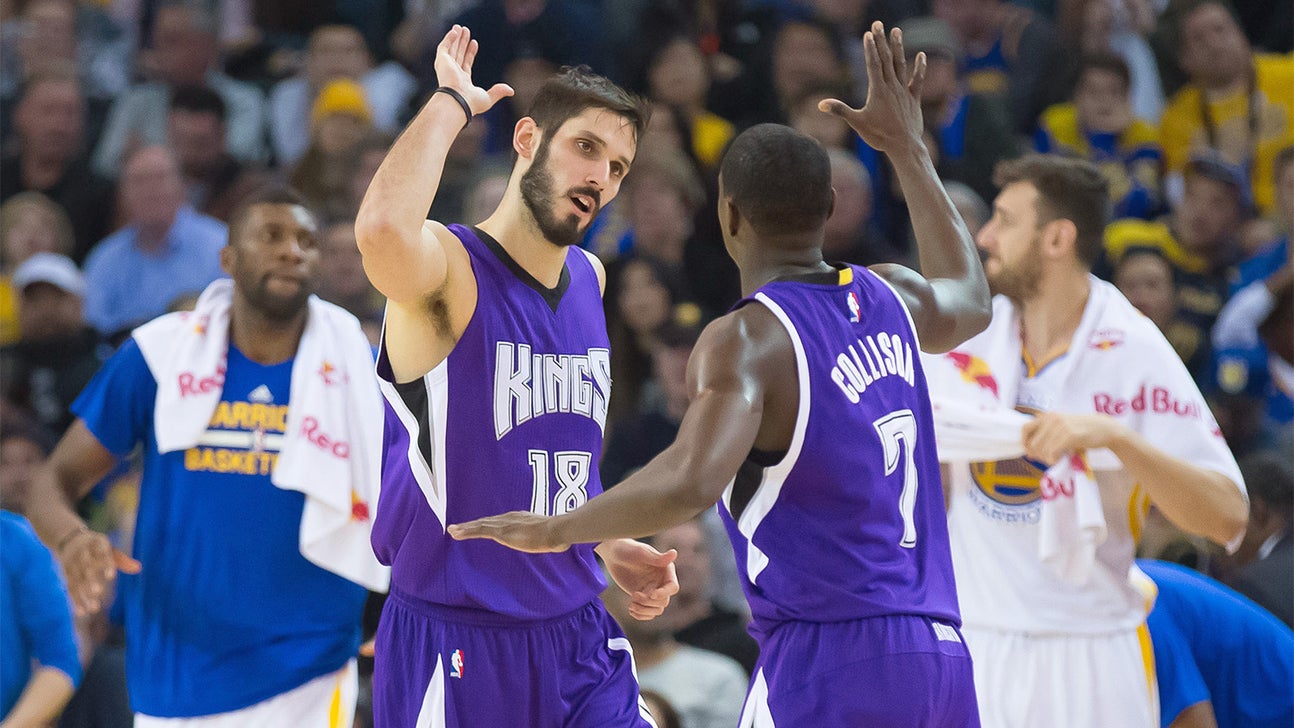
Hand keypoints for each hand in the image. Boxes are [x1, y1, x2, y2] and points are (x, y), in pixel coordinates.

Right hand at [58, 529, 139, 616]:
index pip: (102, 553)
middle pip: (86, 568)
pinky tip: (81, 612)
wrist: (66, 538)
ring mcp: (71, 563)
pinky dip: (74, 600)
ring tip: (94, 608)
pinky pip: (69, 588)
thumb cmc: (95, 547)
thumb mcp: (109, 549)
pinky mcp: (64, 574)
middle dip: (90, 580)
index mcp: (96, 544)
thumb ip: (122, 560)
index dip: (106, 564)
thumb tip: (138, 569)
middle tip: (98, 592)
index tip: (111, 576)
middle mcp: (81, 553)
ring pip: (76, 580)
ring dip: (83, 595)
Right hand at [433, 25, 513, 116]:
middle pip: (458, 54)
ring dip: (455, 38)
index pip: (466, 63)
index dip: (470, 53)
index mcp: (462, 81)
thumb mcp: (488, 97)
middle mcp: (453, 73)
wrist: (458, 101)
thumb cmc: (471, 103)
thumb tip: (511, 91)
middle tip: (466, 31)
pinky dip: (448, 39)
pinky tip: (454, 31)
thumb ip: (498, 91)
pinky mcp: (441, 61)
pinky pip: (444, 47)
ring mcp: (446, 67)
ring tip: (459, 27)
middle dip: (462, 42)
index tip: (474, 43)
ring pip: (451, 49)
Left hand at [447, 511, 567, 552]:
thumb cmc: (559, 534)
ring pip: (480, 525)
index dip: (489, 524)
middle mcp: (510, 518)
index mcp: (521, 519)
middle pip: (487, 522)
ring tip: (452, 530)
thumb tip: (560, 543)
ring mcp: (505, 524)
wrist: (557, 530)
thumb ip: (551, 538)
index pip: (501, 522)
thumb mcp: (552, 535)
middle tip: (458, 527)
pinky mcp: (501, 531)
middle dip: (473, 524)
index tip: (480, 526)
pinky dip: (466, 531)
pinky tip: (455, 533)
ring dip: (465, 527)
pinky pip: (479, 530)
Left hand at [598, 539, 678, 620]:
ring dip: (644, 610)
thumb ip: (657, 558)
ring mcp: (652, 590)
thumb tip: (674, 553)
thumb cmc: (627, 549)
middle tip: (634, 595)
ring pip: (657, 610)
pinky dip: (640, 615)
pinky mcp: (642, 597)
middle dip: (649, 602)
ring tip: (631, 604)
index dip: (664, 594)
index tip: (651, 595)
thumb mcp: (641, 553)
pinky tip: (630, 608)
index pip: (672, 587)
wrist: (613, 554)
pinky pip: (648, 613)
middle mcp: (661, 581)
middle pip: (664, 601)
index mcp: (665, 570)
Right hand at [818, 21, 926, 154]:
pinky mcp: (914, 99)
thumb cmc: (879, 135)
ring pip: (900, 65)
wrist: (904, 146)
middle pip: (886, 59)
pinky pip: (918, 80)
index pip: (873, 64)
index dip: (870, 48)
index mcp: (878, 91)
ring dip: (898, 47)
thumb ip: (840, 110)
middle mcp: (892, 87)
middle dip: (881, 41)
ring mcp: (904, 91)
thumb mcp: (857, 123)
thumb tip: (821, 104)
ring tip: (896, 31)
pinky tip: (921, 55)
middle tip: (878, 24)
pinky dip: (920, 67)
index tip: (868, 33)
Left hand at [1022, 412, 1124, 465]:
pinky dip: (1053, 460)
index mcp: (1048, 416)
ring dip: (1046, 459)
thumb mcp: (1062, 427)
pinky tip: (1060, 460)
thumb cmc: (1083, 431)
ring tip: (1055, 459)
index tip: (1031, 452)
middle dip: (1037, 455)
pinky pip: (1052, 452)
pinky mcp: (1070, 435)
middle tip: (1047, 459)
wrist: (1105, 429)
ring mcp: (1061, 426)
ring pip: (1042, 450)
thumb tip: (1029, 452)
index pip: (1025, 428)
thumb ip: (1046, 435)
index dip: (1025, 443)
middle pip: (1032, 443)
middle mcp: (1052, 419)